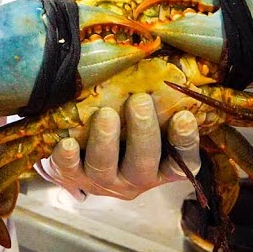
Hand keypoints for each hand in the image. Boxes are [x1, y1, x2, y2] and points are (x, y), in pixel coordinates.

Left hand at [39, 93, 200, 200]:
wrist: (81, 162)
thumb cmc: (125, 135)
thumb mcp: (146, 125)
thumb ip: (159, 107)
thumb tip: (166, 70)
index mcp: (160, 168)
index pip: (183, 163)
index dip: (185, 142)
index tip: (184, 116)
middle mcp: (135, 180)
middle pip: (142, 164)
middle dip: (142, 131)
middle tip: (140, 101)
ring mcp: (102, 182)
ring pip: (104, 167)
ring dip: (106, 140)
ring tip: (106, 114)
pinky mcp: (72, 177)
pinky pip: (69, 170)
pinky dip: (68, 158)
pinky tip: (67, 143)